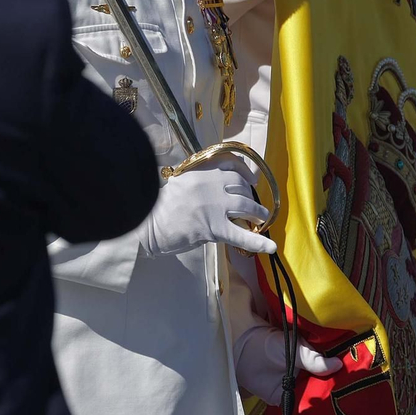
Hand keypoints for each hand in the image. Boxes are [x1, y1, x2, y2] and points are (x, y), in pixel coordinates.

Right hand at [141, 158, 277, 257]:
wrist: (145, 224)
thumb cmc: (157, 206)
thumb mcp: (179, 183)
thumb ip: (198, 182)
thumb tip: (220, 188)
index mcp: (201, 172)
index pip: (231, 166)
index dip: (245, 173)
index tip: (252, 179)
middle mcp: (211, 185)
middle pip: (241, 187)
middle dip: (250, 196)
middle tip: (253, 205)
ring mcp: (214, 206)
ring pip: (246, 206)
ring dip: (258, 213)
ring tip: (262, 219)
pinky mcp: (213, 228)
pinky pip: (241, 236)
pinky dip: (258, 242)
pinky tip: (270, 248)